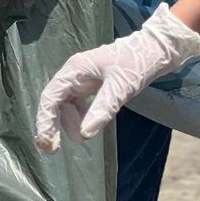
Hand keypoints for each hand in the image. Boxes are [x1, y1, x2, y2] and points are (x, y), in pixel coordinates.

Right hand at [35, 4, 199, 151]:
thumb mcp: (120, 88)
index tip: (46, 143)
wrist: (154, 50)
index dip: (45, 121)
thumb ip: (101, 110)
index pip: (50, 97)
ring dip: (67, 123)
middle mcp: (74, 73)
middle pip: (54, 101)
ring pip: (65, 104)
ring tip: (78, 140)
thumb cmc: (136, 63)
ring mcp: (82, 78)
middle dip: (51, 125)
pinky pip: (77, 103)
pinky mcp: (91, 84)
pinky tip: (85, 128)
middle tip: (51, 150)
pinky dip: (78, 117)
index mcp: (75, 69)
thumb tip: (83, 135)